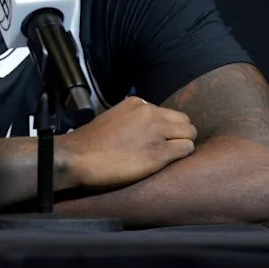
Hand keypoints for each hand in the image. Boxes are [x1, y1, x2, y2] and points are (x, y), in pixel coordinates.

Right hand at [59, 96, 196, 188]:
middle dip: (180, 134)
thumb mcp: (112, 118)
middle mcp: (150, 113)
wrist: (79, 157)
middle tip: (169, 148)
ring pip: (189, 133)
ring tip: (169, 157)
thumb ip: (131, 119)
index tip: (156, 139)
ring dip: (183, 144)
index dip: (165, 127)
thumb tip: (143, 128)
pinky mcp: (160, 153)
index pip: (166, 112)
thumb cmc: (90, 142)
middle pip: (184, 120)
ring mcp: (157, 132)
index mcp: (137, 103)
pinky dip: (182, 156)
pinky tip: (167, 164)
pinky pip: (186, 149)